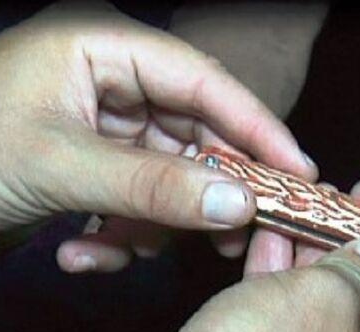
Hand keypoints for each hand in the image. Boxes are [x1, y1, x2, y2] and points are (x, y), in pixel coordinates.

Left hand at [0, 1, 315, 269]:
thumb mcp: (61, 167)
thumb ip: (157, 187)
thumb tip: (241, 204)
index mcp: (101, 47)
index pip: (203, 82)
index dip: (257, 128)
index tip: (298, 175)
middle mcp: (107, 80)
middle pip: (193, 134)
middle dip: (203, 193)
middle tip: (236, 237)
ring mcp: (99, 127)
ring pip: (168, 178)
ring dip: (151, 226)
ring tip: (119, 253)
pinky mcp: (91, 168)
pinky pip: (137, 202)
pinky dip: (120, 236)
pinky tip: (83, 256)